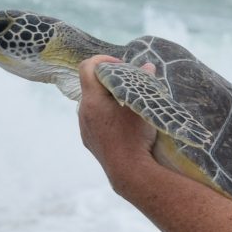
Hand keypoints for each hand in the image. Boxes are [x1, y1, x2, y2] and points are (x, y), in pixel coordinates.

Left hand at [78, 55, 158, 189]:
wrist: (129, 172)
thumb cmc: (136, 136)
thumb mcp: (142, 105)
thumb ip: (144, 83)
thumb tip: (148, 66)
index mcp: (92, 99)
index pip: (87, 66)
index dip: (102, 59)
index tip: (120, 65)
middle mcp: (83, 111)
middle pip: (91, 84)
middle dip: (109, 80)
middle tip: (129, 84)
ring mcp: (84, 127)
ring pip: (93, 103)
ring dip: (107, 98)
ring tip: (127, 105)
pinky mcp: (88, 140)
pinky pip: (94, 119)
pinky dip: (105, 114)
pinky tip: (122, 124)